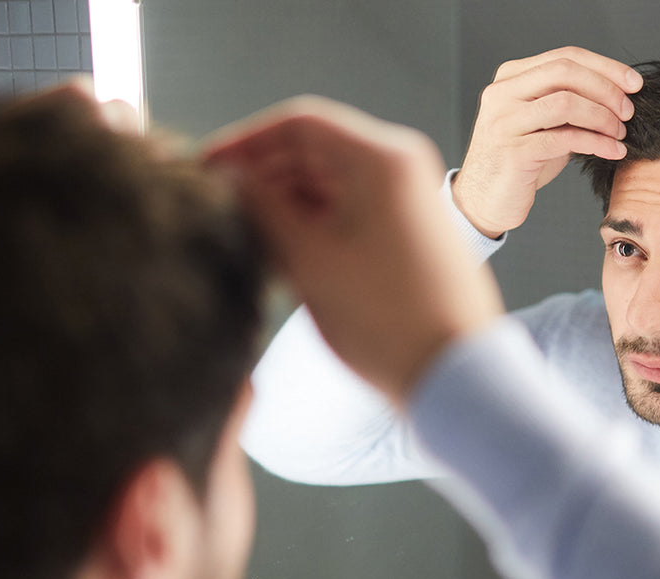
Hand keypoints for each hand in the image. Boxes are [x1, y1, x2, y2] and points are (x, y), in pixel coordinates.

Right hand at [203, 96, 504, 403]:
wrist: (454, 375)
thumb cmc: (388, 319)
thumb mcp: (308, 260)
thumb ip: (262, 209)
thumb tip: (230, 179)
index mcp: (381, 159)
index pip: (298, 124)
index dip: (244, 142)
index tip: (206, 168)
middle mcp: (399, 170)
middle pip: (313, 152)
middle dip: (262, 175)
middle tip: (216, 205)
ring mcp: (404, 203)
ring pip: (327, 186)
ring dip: (282, 204)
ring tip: (241, 236)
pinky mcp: (405, 236)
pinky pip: (347, 213)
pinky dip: (310, 226)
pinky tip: (276, 255)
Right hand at [453, 46, 642, 237]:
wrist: (484, 201)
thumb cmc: (519, 162)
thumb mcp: (542, 123)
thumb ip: (567, 101)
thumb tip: (618, 92)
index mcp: (509, 78)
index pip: (565, 57)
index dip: (605, 67)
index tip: (634, 83)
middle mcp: (502, 94)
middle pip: (565, 71)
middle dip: (606, 89)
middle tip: (628, 110)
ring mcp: (504, 122)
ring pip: (566, 102)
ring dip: (602, 117)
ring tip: (619, 132)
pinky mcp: (513, 152)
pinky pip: (565, 139)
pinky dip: (596, 142)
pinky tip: (612, 150)